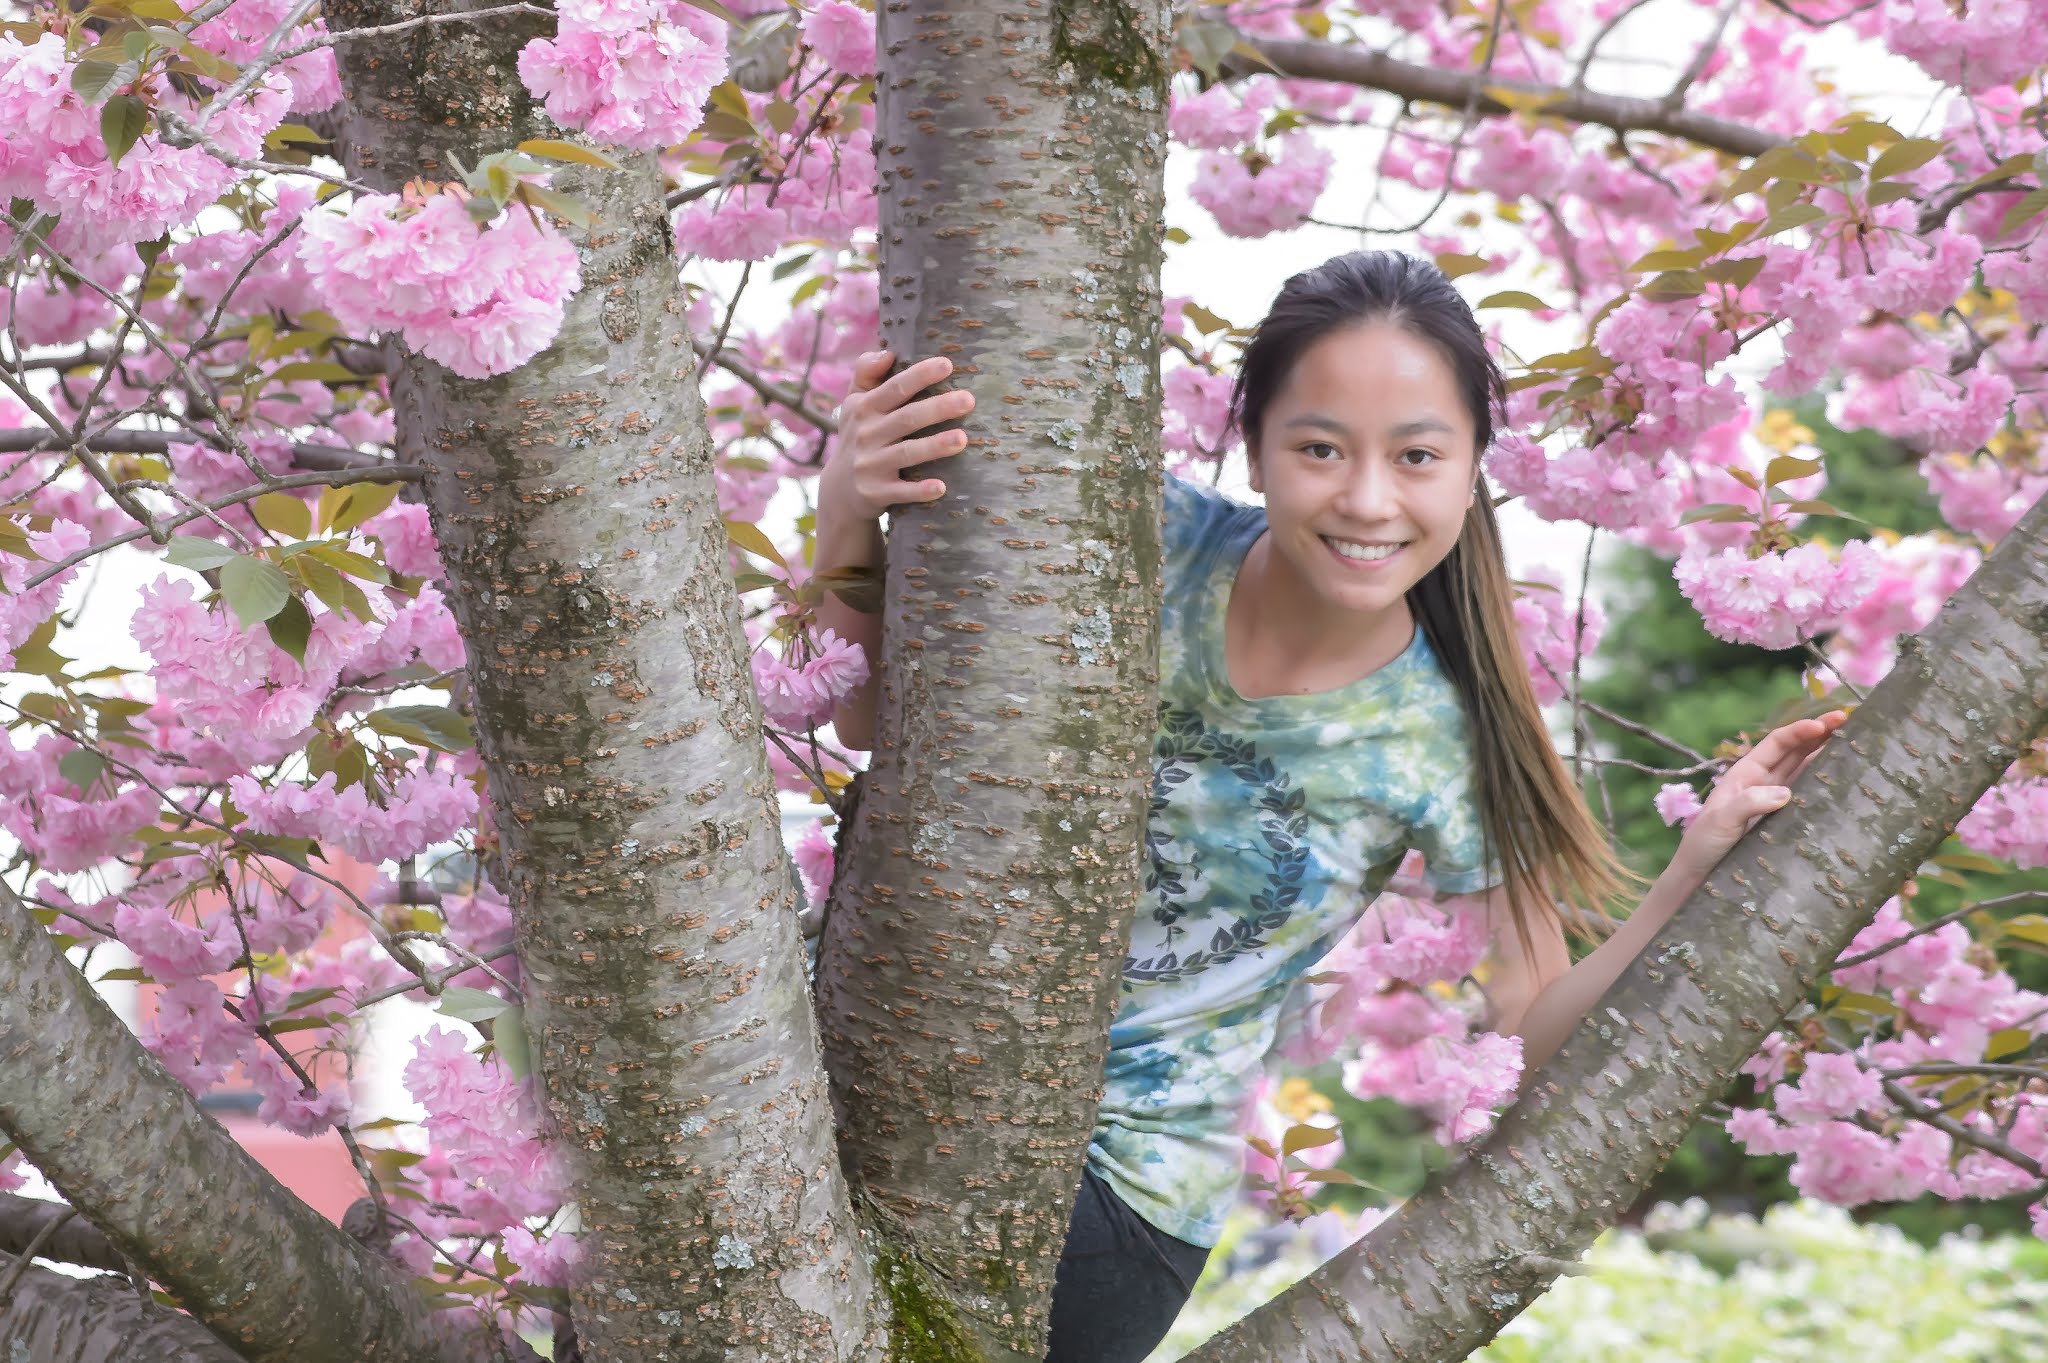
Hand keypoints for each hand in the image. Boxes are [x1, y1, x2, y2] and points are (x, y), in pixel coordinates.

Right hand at [818, 350, 973, 523]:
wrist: (840, 490)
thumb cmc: (859, 436)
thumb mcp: (854, 403)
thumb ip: (866, 373)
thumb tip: (888, 352)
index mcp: (864, 408)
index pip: (894, 388)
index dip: (920, 376)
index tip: (948, 365)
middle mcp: (865, 435)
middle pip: (906, 419)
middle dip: (937, 408)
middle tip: (969, 400)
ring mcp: (870, 466)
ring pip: (906, 454)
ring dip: (934, 446)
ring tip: (963, 439)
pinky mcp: (875, 493)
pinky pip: (901, 492)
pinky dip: (919, 491)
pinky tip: (941, 487)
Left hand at [1668, 709, 1846, 884]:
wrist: (1700, 875)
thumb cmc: (1704, 845)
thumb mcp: (1721, 821)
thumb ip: (1748, 804)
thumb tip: (1786, 793)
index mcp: (1745, 774)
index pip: (1776, 744)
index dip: (1800, 731)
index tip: (1823, 724)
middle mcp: (1762, 783)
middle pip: (1795, 751)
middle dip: (1820, 734)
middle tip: (1848, 719)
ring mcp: (1775, 801)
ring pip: (1805, 771)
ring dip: (1827, 755)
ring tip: (1855, 742)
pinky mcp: (1785, 821)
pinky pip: (1808, 797)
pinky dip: (1826, 785)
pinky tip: (1845, 780)